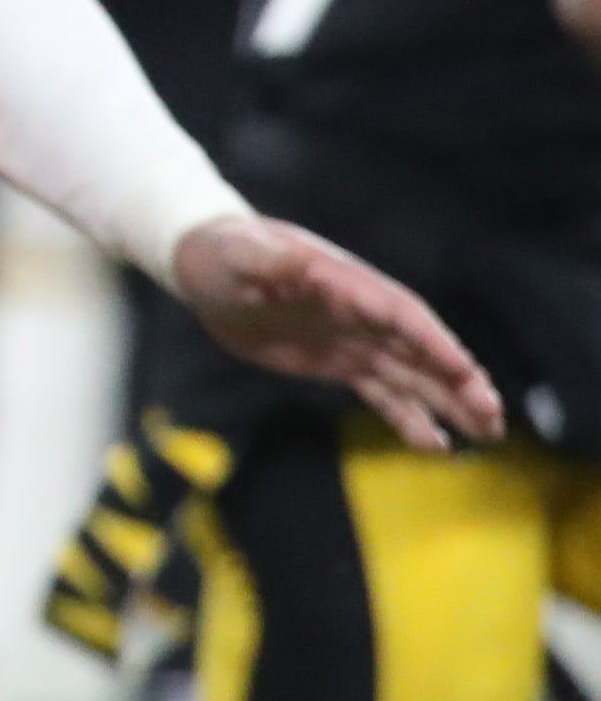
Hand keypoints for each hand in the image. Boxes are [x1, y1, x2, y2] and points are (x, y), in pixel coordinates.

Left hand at [173, 213, 504, 450]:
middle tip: (493, 415)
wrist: (207, 269)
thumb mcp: (239, 255)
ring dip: (448, 402)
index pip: (400, 315)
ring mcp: (353, 339)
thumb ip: (270, 262)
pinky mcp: (339, 363)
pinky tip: (437, 446)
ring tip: (487, 433)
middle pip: (420, 349)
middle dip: (458, 380)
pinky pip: (383, 393)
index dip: (432, 342)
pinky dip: (409, 418)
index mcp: (345, 284)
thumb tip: (303, 267)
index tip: (464, 370)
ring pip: (412, 375)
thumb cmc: (223, 254)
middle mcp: (360, 313)